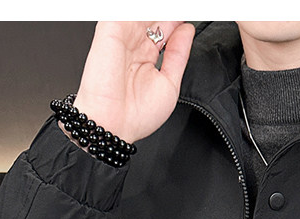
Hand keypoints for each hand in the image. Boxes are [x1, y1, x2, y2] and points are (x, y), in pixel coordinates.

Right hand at [64, 20, 195, 144]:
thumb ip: (179, 54)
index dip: (177, 21)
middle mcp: (134, 45)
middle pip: (154, 17)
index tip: (190, 16)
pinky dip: (141, 10)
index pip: (163, 28)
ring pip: (142, 12)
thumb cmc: (136, 115)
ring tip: (179, 5)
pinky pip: (127, 10)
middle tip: (187, 7)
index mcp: (146, 58)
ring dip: (159, 10)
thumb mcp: (170, 84)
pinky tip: (157, 11)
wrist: (113, 125)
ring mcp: (122, 36)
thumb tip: (187, 31)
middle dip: (171, 13)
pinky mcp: (109, 29)